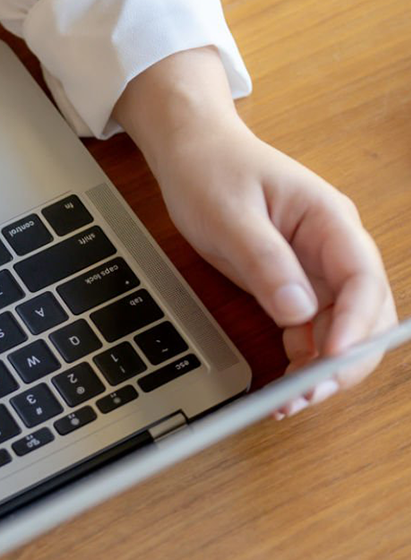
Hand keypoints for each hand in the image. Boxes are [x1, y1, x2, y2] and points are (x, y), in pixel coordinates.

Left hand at [113, 49, 395, 417]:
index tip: (332, 356)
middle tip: (308, 394)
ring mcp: (316, 273)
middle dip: (344, 358)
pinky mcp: (293, 289)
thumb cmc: (214, 174)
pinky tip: (284, 386)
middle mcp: (333, 250)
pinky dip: (302, 362)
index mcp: (330, 222)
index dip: (355, 322)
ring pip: (340, 331)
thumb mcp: (232, 217)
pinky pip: (310, 334)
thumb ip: (266, 262)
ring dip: (323, 369)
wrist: (195, 157)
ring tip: (290, 402)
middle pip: (364, 313)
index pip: (361, 278)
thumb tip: (297, 310)